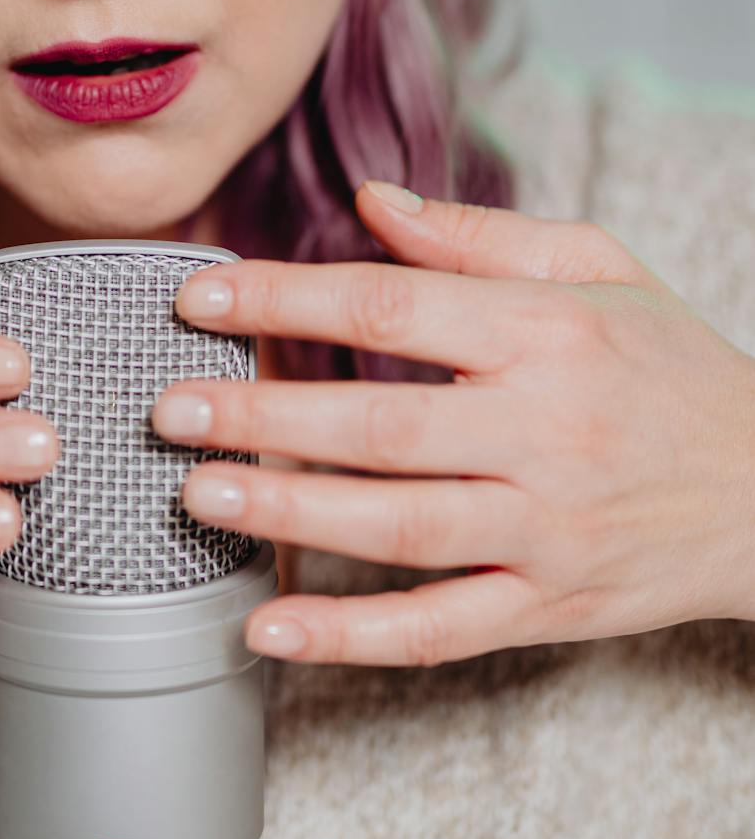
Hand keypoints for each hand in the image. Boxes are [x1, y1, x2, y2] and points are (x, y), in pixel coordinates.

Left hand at [152, 182, 754, 666]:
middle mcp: (546, 431)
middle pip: (383, 424)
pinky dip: (351, 638)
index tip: (200, 296)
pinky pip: (439, 632)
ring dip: (291, 513)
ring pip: (401, 529)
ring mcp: (547, 529)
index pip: (393, 305)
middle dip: (266, 416)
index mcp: (546, 332)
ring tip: (198, 496)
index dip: (286, 299)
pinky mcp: (550, 606)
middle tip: (170, 411)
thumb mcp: (598, 267)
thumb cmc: (669, 364)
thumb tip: (370, 200)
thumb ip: (478, 237)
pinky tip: (269, 629)